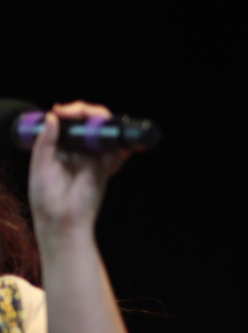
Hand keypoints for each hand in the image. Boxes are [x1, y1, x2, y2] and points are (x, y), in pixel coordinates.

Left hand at [29, 101, 129, 238]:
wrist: (63, 221)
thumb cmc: (46, 198)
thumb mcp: (40, 165)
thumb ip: (45, 141)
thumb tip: (52, 117)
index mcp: (57, 149)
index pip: (67, 124)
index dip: (69, 114)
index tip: (65, 110)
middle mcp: (76, 152)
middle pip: (87, 126)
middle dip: (90, 115)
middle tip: (87, 113)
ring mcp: (91, 160)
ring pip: (102, 137)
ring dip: (105, 128)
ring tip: (105, 122)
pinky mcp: (105, 170)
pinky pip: (116, 156)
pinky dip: (121, 148)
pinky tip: (121, 144)